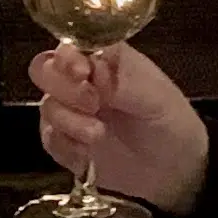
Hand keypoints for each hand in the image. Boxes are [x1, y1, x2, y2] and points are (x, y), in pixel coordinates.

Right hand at [30, 43, 209, 212]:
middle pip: (44, 70)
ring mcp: (70, 112)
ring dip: (68, 122)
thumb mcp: (156, 96)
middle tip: (93, 105)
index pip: (71, 46)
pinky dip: (64, 146)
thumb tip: (91, 67)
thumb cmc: (170, 122)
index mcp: (104, 60)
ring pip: (46, 106)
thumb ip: (122, 80)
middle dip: (63, 88)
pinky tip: (86, 156)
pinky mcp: (65, 143)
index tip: (82, 74)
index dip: (68, 57)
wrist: (173, 172)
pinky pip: (48, 139)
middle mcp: (81, 81)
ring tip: (98, 135)